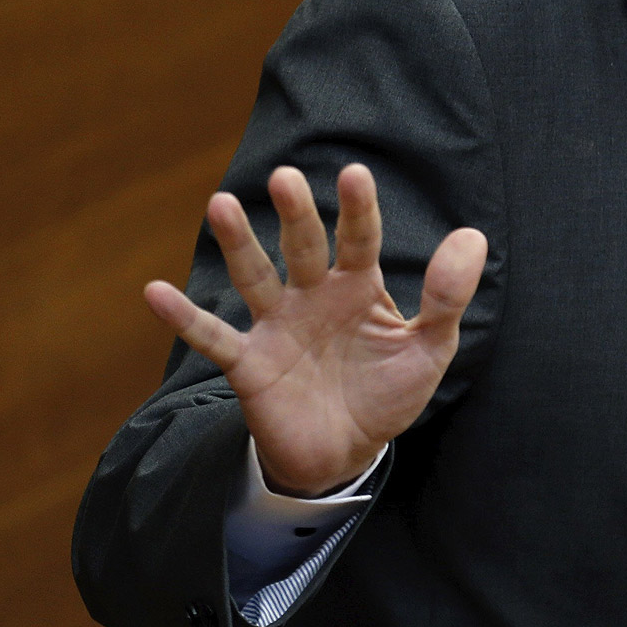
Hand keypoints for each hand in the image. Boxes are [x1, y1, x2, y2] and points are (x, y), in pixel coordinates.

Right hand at [143, 164, 486, 495]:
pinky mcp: (249, 365)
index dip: (358, 209)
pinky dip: (184, 318)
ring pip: (254, 276)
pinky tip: (153, 292)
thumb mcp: (430, 347)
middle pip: (302, 245)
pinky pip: (213, 338)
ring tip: (221, 204)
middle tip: (283, 176)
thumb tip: (472, 234)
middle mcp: (312, 295)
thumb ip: (448, 295)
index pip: (360, 238)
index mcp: (358, 286)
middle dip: (295, 212)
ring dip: (238, 243)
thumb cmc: (387, 393)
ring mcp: (277, 326)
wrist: (346, 453)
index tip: (354, 173)